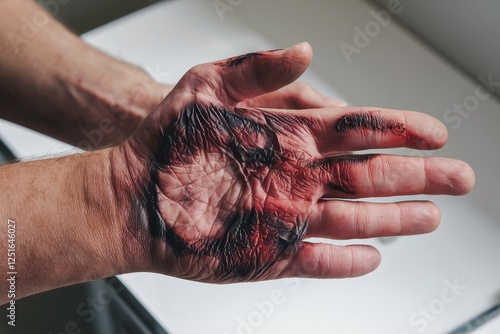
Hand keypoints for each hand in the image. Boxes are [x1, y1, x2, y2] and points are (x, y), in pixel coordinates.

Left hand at [114, 43, 473, 281]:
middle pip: (368, 175)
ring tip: (431, 216)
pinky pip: (316, 259)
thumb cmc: (165, 141)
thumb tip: (305, 51)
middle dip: (416, 175)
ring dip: (394, 218)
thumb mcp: (206, 87)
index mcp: (287, 135)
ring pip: (353, 218)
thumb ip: (258, 71)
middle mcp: (294, 175)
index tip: (434, 131)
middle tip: (457, 177)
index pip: (356, 129)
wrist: (132, 195)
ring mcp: (285, 215)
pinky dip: (346, 261)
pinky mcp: (267, 252)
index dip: (398, 129)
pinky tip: (374, 257)